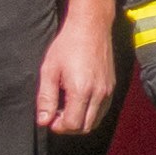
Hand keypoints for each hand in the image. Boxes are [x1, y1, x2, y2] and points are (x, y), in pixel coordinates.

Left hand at [37, 10, 116, 136]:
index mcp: (81, 90)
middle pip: (85, 127)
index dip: (58, 126)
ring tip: (67, 109)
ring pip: (96, 121)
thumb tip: (43, 121)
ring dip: (80, 122)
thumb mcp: (49, 71)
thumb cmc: (68, 46)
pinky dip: (90, 114)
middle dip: (69, 127)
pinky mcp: (112, 87)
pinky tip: (78, 101)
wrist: (91, 27)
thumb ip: (46, 98)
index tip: (49, 117)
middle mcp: (99, 93)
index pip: (72, 124)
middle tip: (56, 115)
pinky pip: (102, 110)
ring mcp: (108, 91)